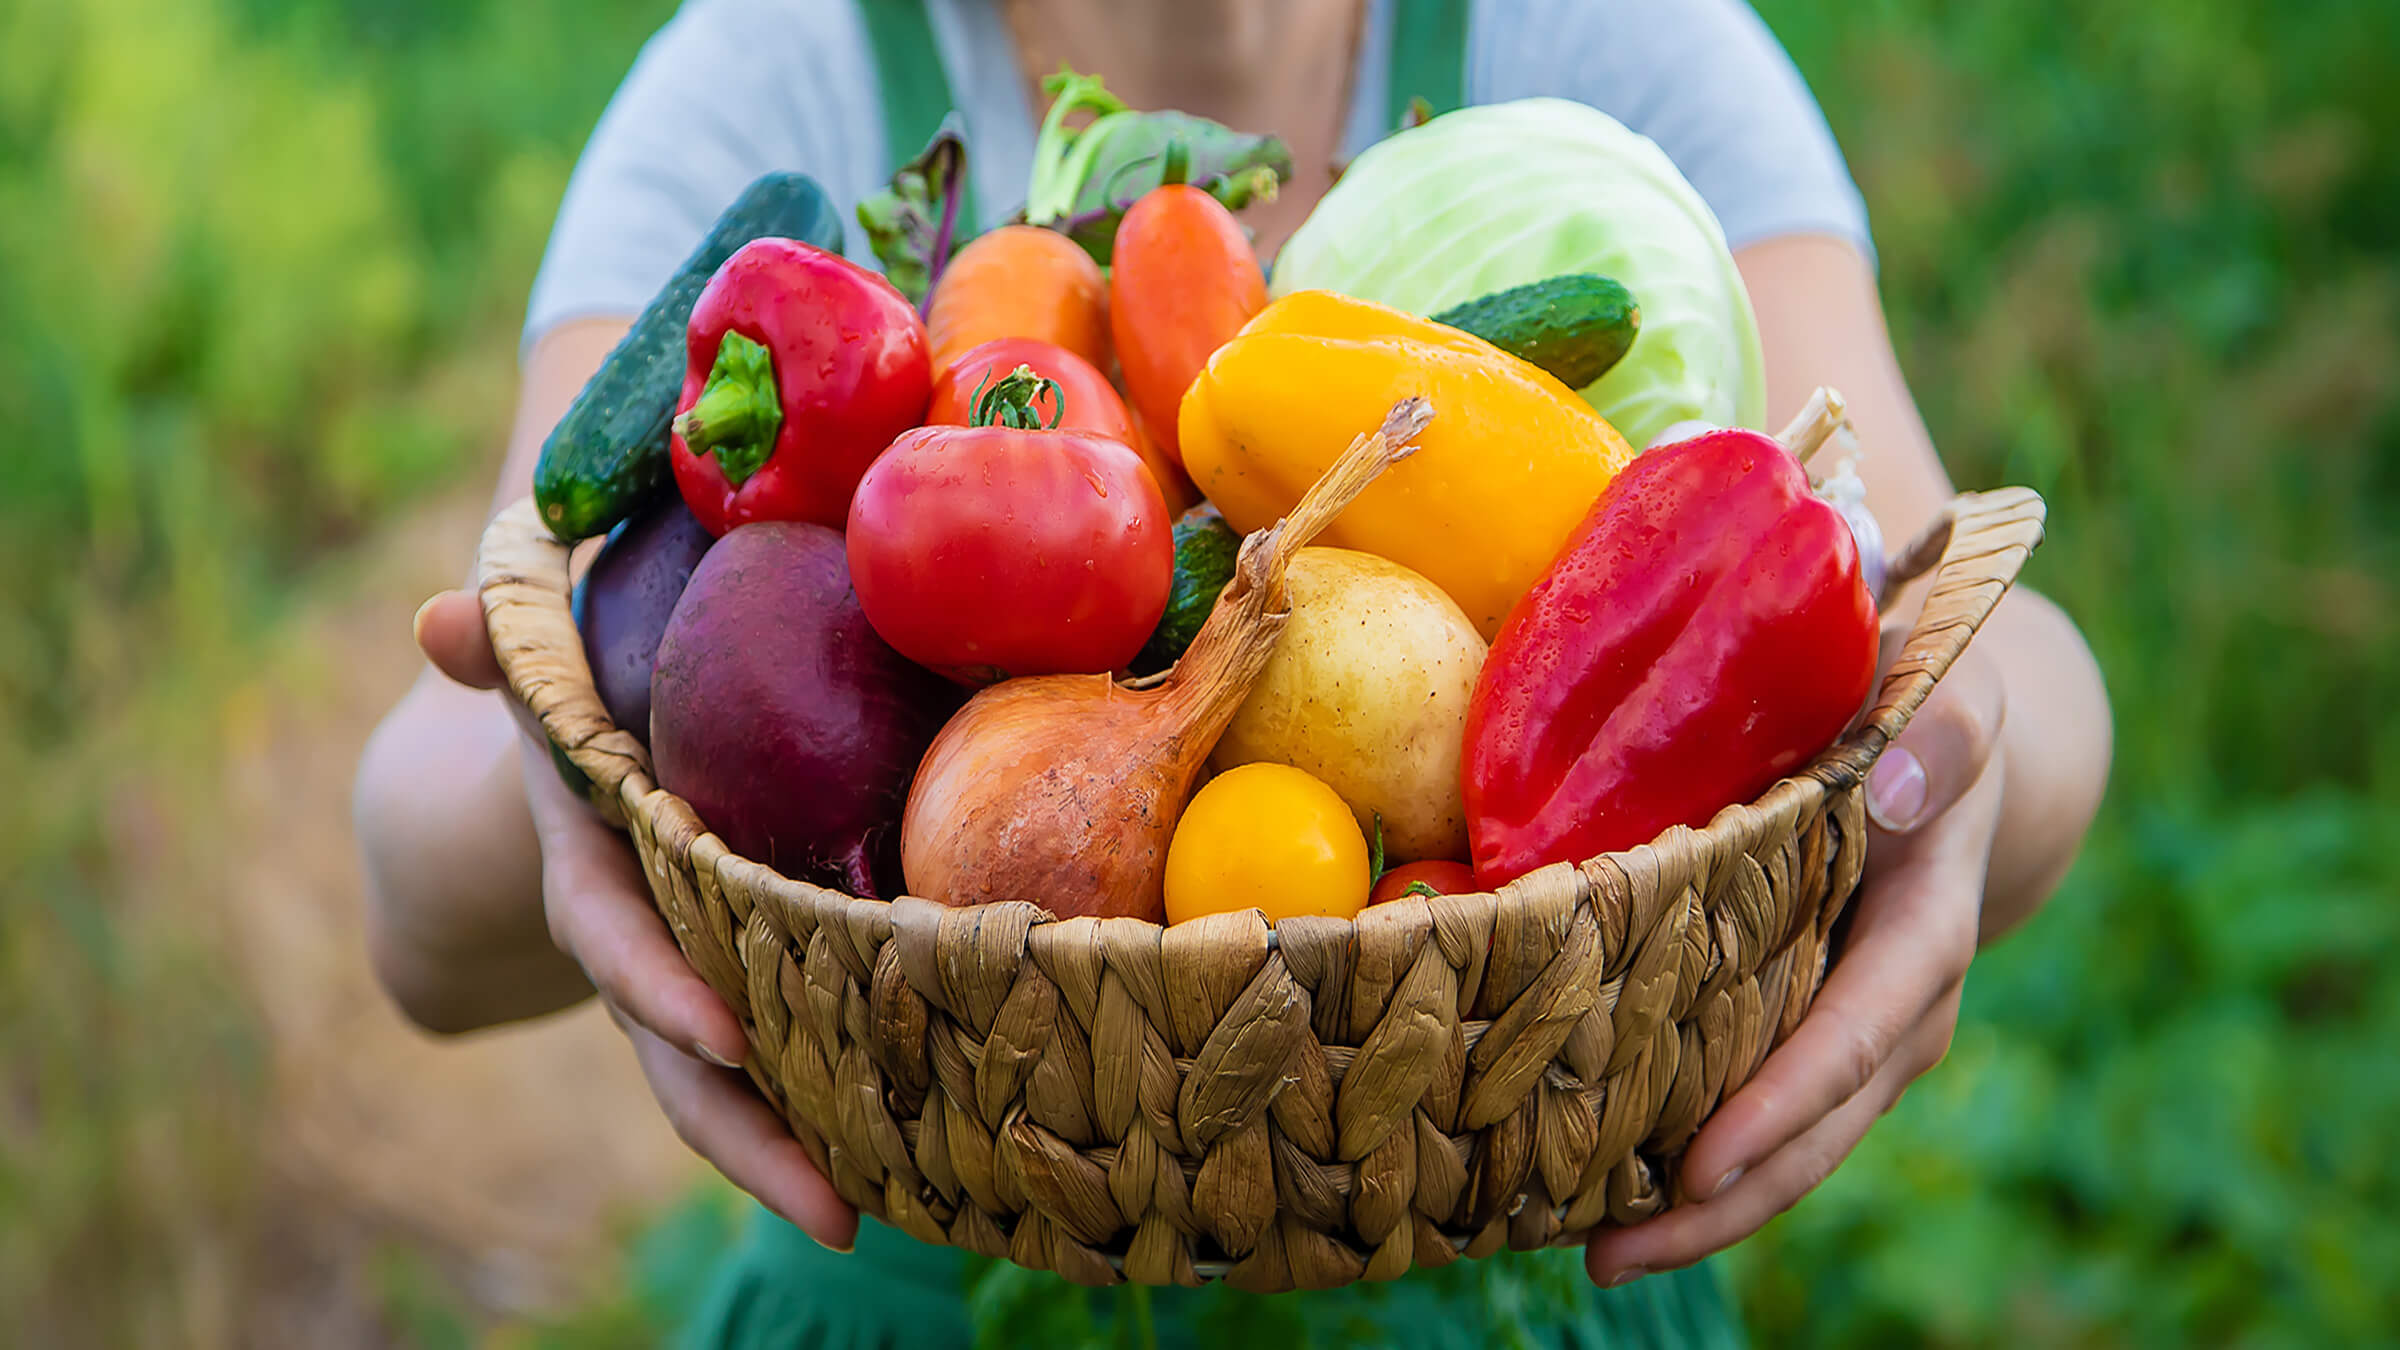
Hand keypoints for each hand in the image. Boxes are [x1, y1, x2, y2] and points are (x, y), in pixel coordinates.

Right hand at [412, 589, 859, 1251]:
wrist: (607, 724)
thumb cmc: (593, 680)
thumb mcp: (553, 660)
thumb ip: (504, 649)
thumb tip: (440, 621)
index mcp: (594, 855)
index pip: (614, 934)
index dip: (657, 986)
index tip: (726, 1039)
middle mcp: (645, 930)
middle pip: (681, 1055)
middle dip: (745, 1136)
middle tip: (833, 1210)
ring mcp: (701, 964)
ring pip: (738, 1080)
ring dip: (796, 1150)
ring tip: (872, 1214)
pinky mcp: (763, 970)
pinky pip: (798, 1043)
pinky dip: (843, 1096)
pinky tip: (922, 1150)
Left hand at [1585, 643, 2006, 1286]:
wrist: (1947, 735)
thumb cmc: (1930, 701)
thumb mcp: (1957, 691)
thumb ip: (1945, 730)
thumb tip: (1894, 786)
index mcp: (1930, 923)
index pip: (1862, 1028)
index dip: (1788, 1102)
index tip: (1704, 1164)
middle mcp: (1901, 1001)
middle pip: (1820, 1126)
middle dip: (1726, 1202)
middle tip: (1611, 1256)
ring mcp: (1857, 1027)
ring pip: (1793, 1142)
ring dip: (1703, 1210)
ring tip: (1595, 1255)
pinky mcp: (1807, 1028)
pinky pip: (1762, 1109)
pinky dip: (1697, 1160)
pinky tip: (1606, 1193)